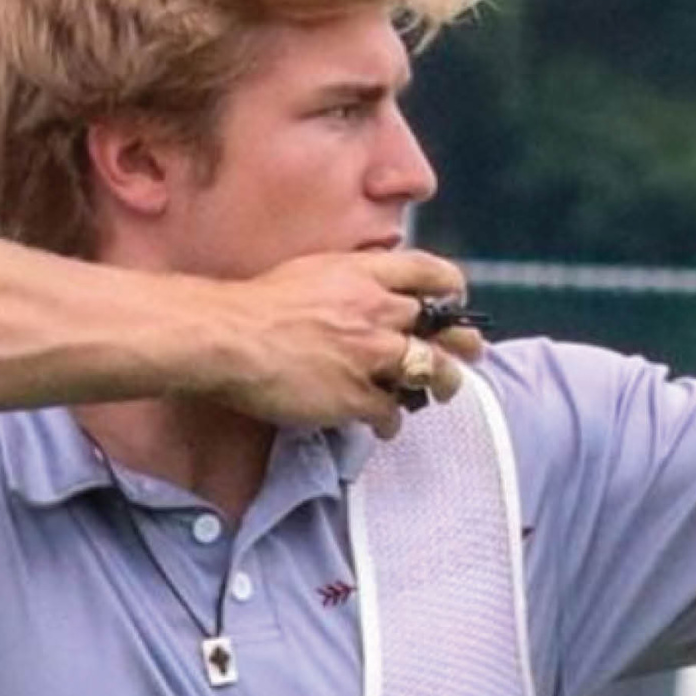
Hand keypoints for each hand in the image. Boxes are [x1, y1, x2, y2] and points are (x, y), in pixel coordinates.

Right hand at [197, 249, 485, 437]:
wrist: (225, 336)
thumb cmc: (256, 305)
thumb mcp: (313, 272)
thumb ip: (351, 280)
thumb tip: (371, 291)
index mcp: (364, 274)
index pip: (431, 273)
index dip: (452, 288)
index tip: (455, 302)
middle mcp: (376, 310)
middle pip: (444, 327)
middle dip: (463, 344)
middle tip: (469, 355)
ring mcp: (370, 354)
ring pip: (433, 371)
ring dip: (443, 384)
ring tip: (439, 392)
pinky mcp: (356, 395)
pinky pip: (392, 412)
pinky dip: (392, 419)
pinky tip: (384, 423)